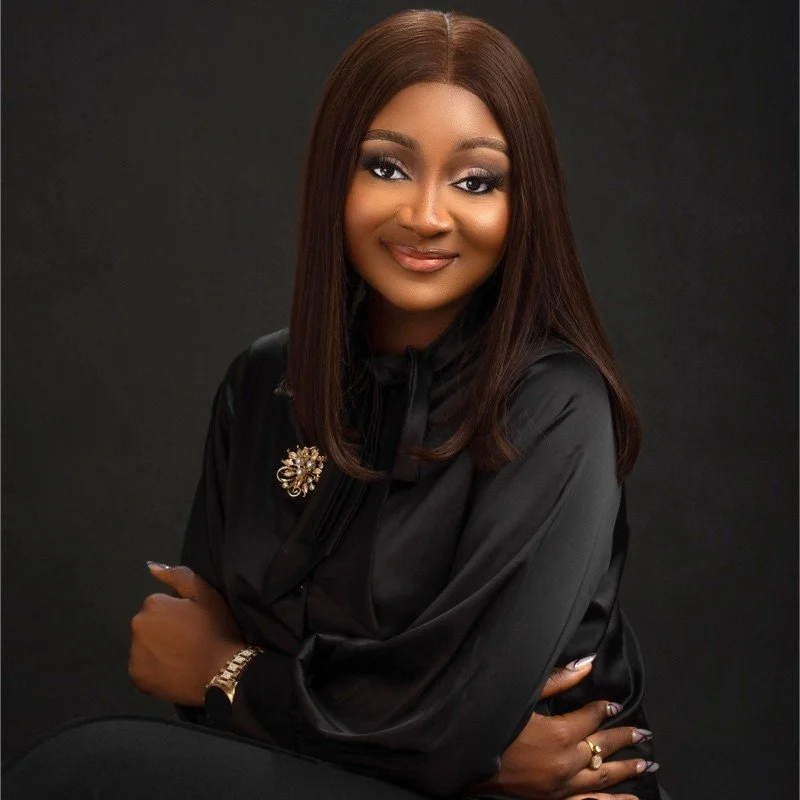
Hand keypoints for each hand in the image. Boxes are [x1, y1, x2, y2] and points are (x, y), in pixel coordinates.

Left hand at [128, 563, 245, 706]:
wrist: (221, 672)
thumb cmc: (216, 629)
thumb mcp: (206, 594)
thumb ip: (178, 575)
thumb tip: (151, 566)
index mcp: (153, 603)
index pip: (161, 604)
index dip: (179, 612)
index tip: (195, 622)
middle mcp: (137, 626)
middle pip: (150, 623)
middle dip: (165, 628)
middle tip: (189, 639)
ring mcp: (134, 653)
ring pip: (145, 644)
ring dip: (158, 647)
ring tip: (183, 655)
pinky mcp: (136, 676)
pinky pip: (143, 667)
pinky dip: (154, 667)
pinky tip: (174, 669)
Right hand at [462, 657, 652, 799]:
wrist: (468, 763)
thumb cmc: (493, 724)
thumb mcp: (522, 697)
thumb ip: (557, 680)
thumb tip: (586, 664)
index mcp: (560, 733)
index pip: (592, 716)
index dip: (605, 708)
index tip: (616, 703)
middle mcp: (568, 761)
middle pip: (603, 745)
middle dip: (625, 737)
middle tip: (644, 733)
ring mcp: (563, 784)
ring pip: (603, 775)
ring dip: (626, 768)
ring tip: (647, 761)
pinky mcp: (555, 799)